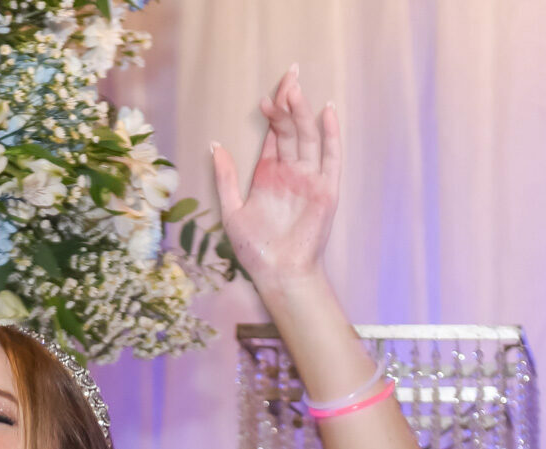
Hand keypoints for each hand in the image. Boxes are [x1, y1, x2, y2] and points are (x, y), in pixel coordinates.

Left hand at [211, 66, 340, 292]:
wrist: (278, 274)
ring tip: (294, 90)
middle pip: (291, 129)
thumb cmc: (256, 249)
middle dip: (289, 103)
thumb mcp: (231, 210)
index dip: (272, 111)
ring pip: (307, 138)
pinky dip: (330, 135)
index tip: (268, 92)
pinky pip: (330, 158)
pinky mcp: (325, 191)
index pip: (273, 133)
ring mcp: (310, 179)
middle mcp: (291, 172)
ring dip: (302, 114)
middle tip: (287, 78)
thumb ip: (225, 178)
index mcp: (269, 173)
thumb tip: (215, 145)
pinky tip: (326, 113)